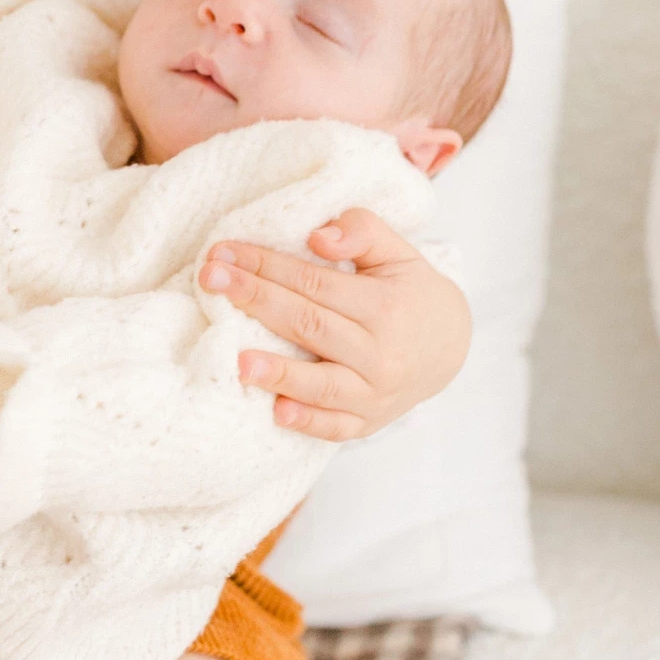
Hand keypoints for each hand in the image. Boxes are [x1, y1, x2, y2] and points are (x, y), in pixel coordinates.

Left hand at [200, 205, 470, 441]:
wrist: (449, 348)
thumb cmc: (411, 292)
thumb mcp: (398, 252)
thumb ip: (363, 231)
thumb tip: (317, 238)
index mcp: (386, 306)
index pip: (315, 282)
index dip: (267, 265)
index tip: (224, 252)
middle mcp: (381, 352)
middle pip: (309, 325)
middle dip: (255, 300)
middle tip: (210, 282)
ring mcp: (376, 392)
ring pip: (322, 382)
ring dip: (280, 373)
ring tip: (239, 362)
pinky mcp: (368, 422)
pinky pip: (337, 428)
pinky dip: (309, 422)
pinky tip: (277, 412)